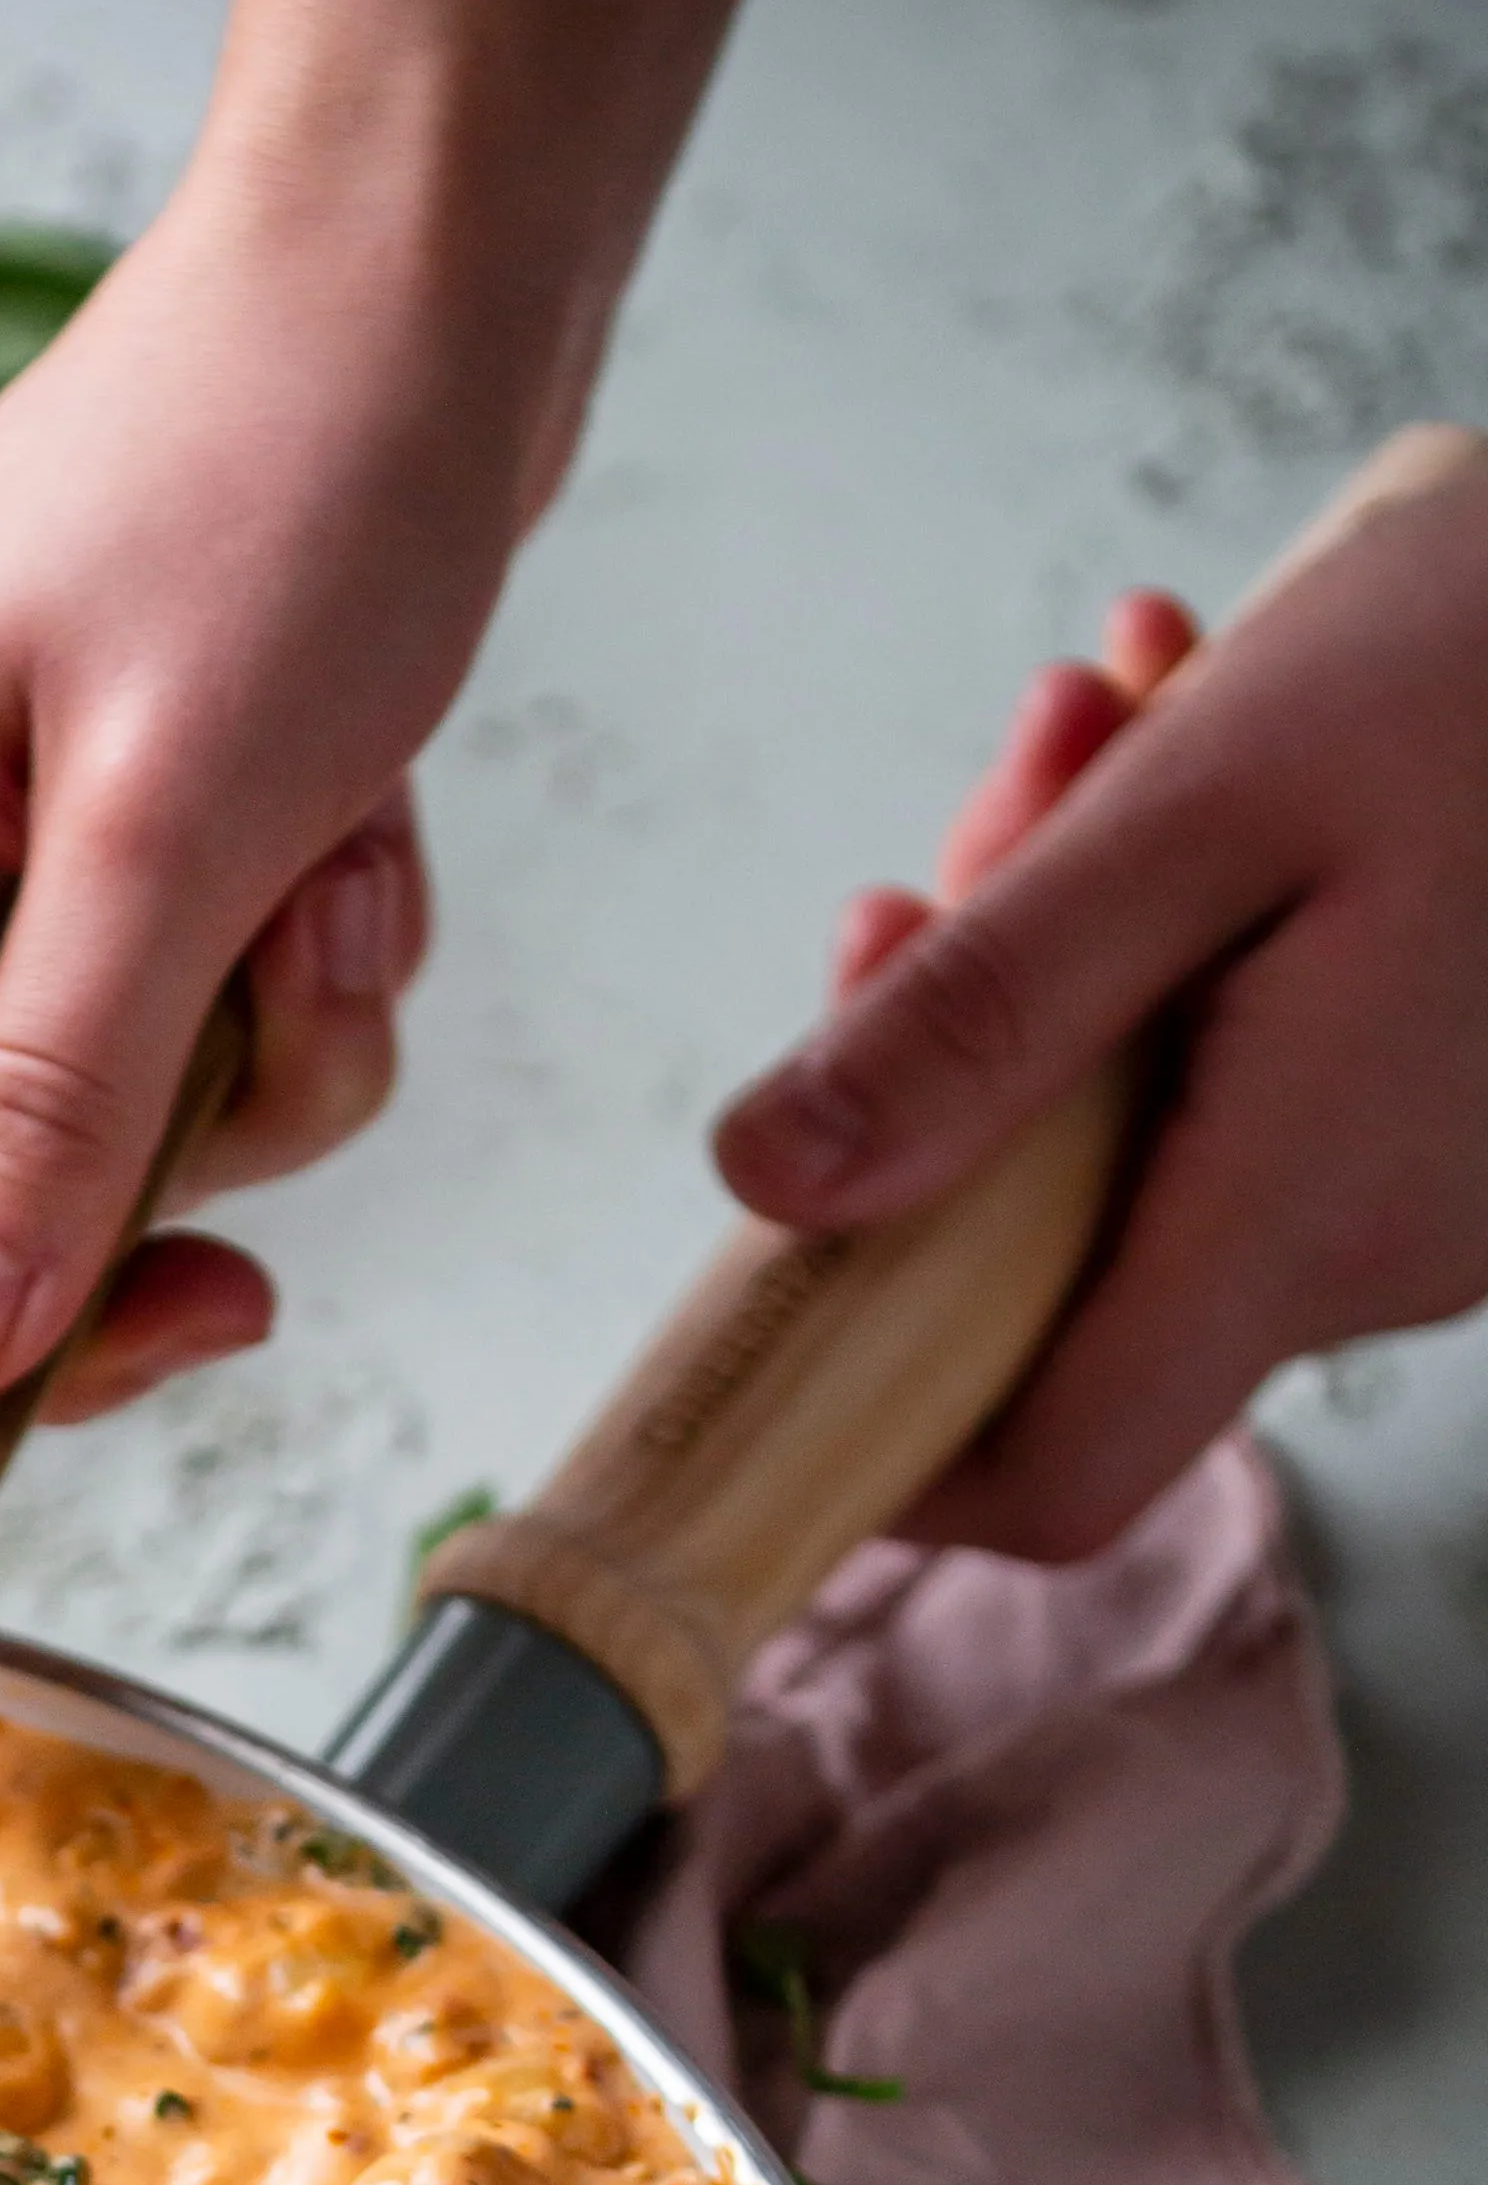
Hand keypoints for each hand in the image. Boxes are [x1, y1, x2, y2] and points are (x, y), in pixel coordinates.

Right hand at [0, 192, 505, 1558]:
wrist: (423, 266)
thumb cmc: (288, 474)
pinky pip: (185, 1056)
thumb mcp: (175, 827)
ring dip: (253, 1075)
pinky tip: (345, 841)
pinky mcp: (91, 865)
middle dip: (125, 1230)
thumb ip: (44, 1115)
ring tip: (326, 883)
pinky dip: (291, 992)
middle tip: (244, 1278)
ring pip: (98, 1157)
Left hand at [713, 444, 1487, 1558]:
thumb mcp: (1204, 798)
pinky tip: (1213, 733)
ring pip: (1151, 1137)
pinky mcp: (1468, 1116)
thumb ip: (982, 1010)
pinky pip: (1262, 1071)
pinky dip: (1197, 931)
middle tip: (999, 796)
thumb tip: (767, 1179)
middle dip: (971, 1045)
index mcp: (1301, 1219)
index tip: (786, 1283)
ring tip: (1125, 704)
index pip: (1045, 1480)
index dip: (882, 1436)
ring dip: (1081, 942)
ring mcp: (1439, 1197)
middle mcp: (1379, 1257)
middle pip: (1061, 1264)